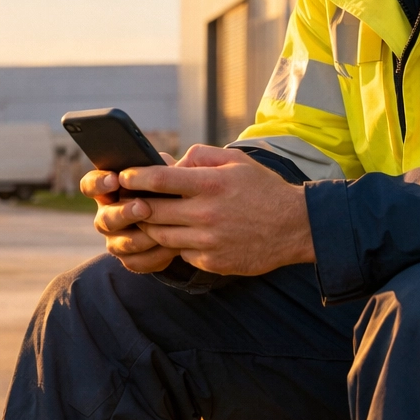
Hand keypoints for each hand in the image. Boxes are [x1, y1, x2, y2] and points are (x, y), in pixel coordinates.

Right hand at [82, 154, 179, 272]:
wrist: (183, 221)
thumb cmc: (169, 188)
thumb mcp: (167, 172)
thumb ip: (163, 166)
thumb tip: (177, 162)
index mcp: (108, 191)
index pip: (90, 185)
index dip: (98, 183)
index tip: (114, 179)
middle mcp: (106, 216)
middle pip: (104, 219)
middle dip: (124, 213)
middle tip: (143, 207)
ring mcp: (116, 240)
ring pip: (120, 244)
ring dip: (142, 236)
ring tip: (164, 228)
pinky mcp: (131, 259)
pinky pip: (138, 261)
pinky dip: (156, 255)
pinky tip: (173, 246)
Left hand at [117, 145, 314, 276]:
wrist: (295, 227)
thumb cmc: (264, 189)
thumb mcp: (236, 161)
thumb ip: (201, 157)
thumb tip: (172, 163)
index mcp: (210, 185)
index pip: (159, 180)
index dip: (135, 178)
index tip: (123, 177)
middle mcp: (206, 214)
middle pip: (152, 211)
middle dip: (135, 204)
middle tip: (128, 199)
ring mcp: (208, 241)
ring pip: (161, 235)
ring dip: (151, 226)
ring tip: (149, 217)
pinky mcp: (212, 262)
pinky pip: (181, 253)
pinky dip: (176, 243)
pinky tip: (181, 234)